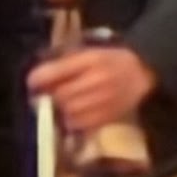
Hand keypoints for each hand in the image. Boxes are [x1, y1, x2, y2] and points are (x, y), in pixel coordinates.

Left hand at [26, 38, 156, 136]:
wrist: (144, 73)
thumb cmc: (112, 60)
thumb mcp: (89, 52)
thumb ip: (65, 62)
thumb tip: (38, 78)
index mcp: (90, 60)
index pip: (54, 72)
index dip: (37, 79)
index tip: (32, 83)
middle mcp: (96, 81)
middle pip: (59, 96)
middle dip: (47, 97)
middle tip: (43, 96)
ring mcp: (102, 101)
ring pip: (67, 112)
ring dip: (59, 110)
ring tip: (59, 105)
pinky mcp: (106, 116)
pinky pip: (79, 124)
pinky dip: (71, 121)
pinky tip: (73, 115)